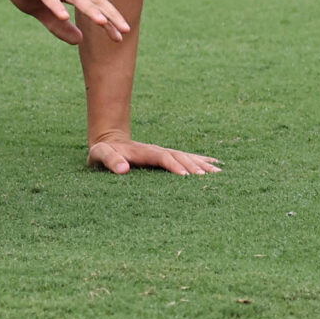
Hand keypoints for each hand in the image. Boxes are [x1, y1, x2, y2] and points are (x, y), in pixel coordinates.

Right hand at [0, 0, 129, 46]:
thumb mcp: (39, 8)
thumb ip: (58, 25)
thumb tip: (80, 41)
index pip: (94, 4)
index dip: (109, 19)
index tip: (122, 36)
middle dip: (109, 15)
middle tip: (125, 30)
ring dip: (89, 9)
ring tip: (103, 23)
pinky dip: (55, 5)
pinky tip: (64, 16)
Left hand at [87, 137, 219, 175]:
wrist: (109, 140)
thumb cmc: (103, 152)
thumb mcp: (100, 155)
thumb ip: (110, 160)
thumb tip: (123, 170)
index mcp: (143, 152)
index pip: (162, 158)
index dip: (174, 166)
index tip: (186, 176)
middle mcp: (157, 151)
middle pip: (179, 156)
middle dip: (193, 166)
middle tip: (209, 178)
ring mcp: (163, 153)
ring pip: (186, 157)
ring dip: (201, 164)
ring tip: (219, 174)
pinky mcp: (166, 157)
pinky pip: (186, 158)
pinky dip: (202, 161)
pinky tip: (216, 166)